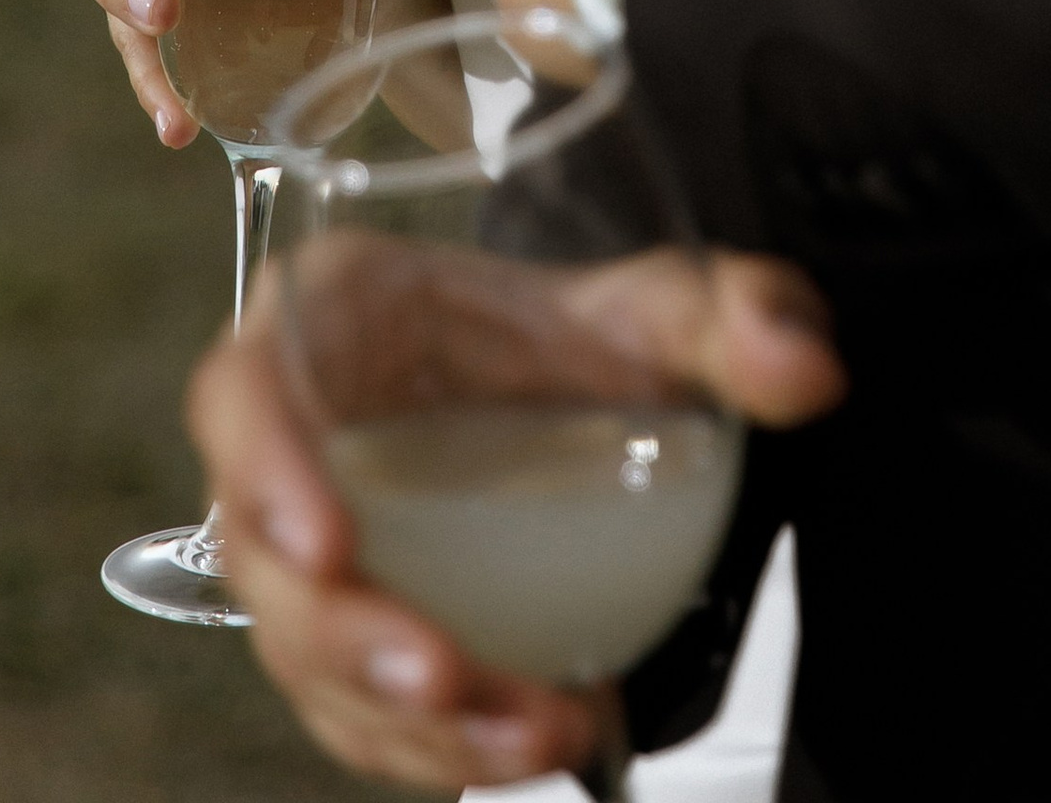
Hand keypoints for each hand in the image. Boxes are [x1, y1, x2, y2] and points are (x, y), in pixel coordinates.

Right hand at [190, 241, 843, 789]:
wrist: (586, 399)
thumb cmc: (583, 333)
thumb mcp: (664, 305)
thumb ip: (738, 315)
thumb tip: (806, 368)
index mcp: (334, 319)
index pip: (245, 385)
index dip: (264, 466)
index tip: (326, 544)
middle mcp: (299, 440)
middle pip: (267, 556)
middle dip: (345, 638)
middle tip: (442, 676)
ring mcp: (317, 552)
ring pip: (311, 657)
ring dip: (404, 716)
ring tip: (533, 732)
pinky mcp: (356, 637)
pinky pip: (362, 712)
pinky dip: (437, 746)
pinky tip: (532, 745)